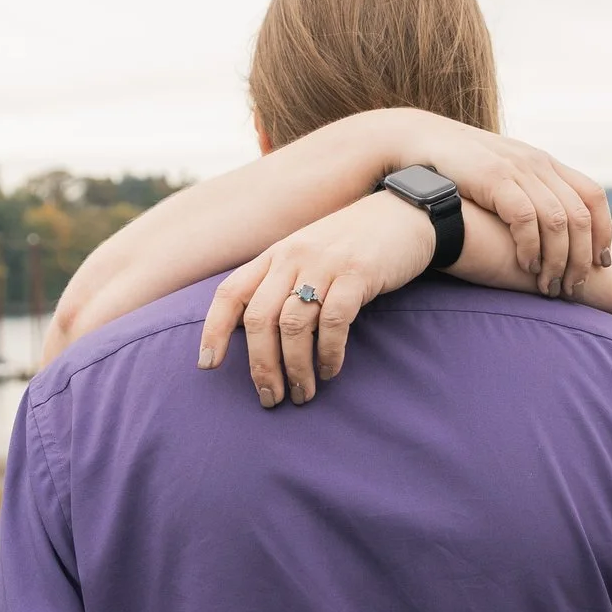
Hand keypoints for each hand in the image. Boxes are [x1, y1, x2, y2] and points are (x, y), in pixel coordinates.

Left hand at [198, 192, 434, 406]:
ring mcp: (324, 264)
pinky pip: (333, 321)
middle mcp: (293, 257)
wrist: (404, 214)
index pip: (230, 292)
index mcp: (275, 255)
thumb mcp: (308, 255)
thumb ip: (282, 284)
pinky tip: (330, 370)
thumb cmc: (353, 244)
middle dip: (261, 366)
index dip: (213, 330)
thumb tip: (257, 335)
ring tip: (302, 393)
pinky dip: (329, 353)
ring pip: (294, 325)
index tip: (207, 365)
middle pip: (260, 319)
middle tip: (270, 398)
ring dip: (295, 368)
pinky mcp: (357, 273)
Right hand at [386, 112, 611, 298]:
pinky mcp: (494, 178)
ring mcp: (517, 169)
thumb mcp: (502, 177)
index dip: (603, 232)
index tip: (601, 264)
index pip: (593, 197)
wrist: (418, 143)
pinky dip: (531, 247)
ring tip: (549, 286)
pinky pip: (527, 218)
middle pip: (581, 216)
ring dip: (558, 260)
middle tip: (573, 288)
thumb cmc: (458, 170)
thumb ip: (526, 196)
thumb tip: (549, 236)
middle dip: (582, 258)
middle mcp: (537, 164)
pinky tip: (525, 266)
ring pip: (559, 221)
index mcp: (544, 163)